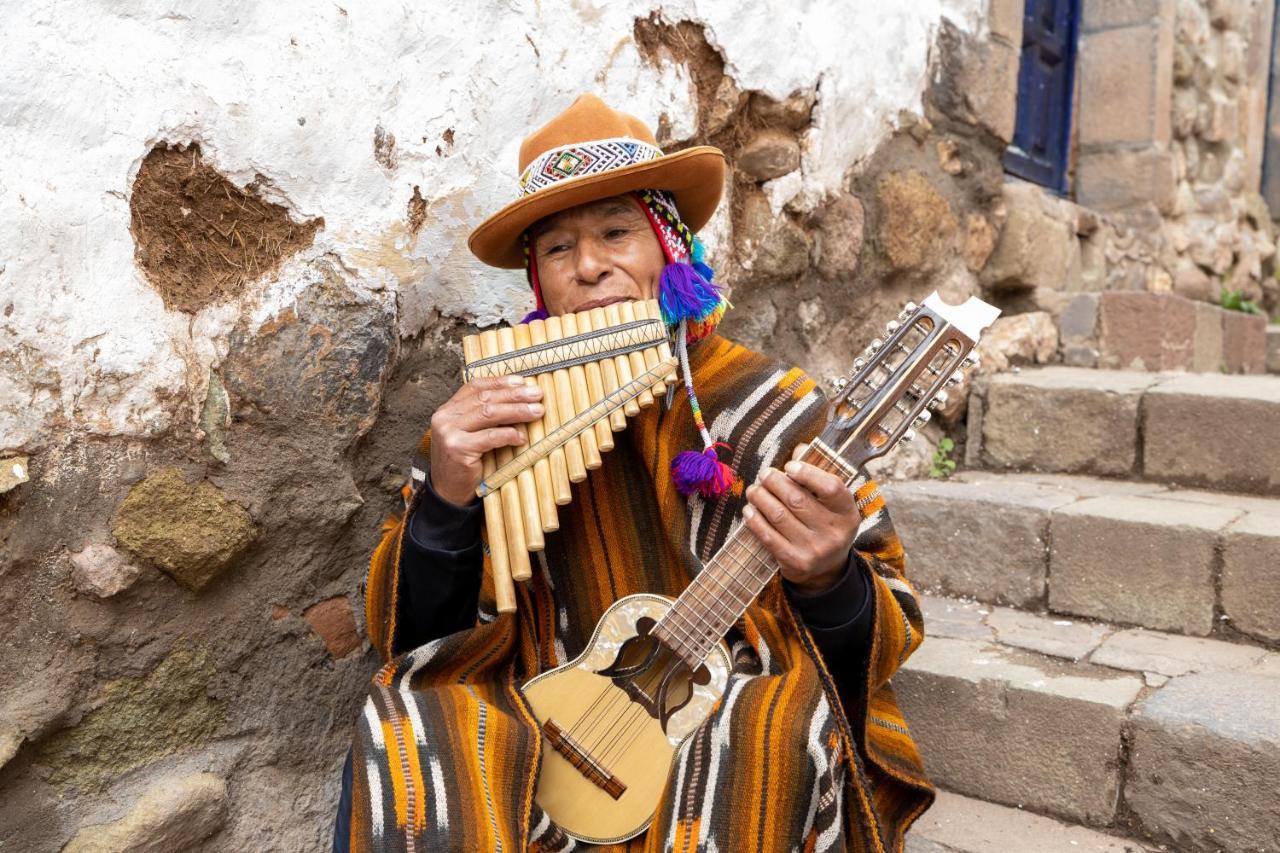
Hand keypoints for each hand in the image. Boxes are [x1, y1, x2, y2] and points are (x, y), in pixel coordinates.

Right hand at [428, 375, 543, 506]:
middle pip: (485, 398)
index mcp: (448, 409)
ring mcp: (449, 433)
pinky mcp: (458, 449)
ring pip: (488, 413)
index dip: (500, 382)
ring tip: (537, 412)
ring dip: (517, 411)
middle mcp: (444, 417)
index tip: (522, 381)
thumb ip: (484, 417)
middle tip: (537, 395)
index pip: (475, 387)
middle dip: (514, 395)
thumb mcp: (472, 434)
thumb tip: (520, 398)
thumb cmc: (466, 463)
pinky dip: (509, 435)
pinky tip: (522, 437)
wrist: (448, 493)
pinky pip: (490, 437)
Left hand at [742, 445, 858, 594]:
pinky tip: (749, 509)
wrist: (825, 570)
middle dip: (775, 482)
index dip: (807, 473)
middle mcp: (834, 532)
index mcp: (847, 513)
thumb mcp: (830, 503)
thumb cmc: (824, 524)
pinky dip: (755, 520)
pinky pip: (768, 536)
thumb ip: (816, 475)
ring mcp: (815, 550)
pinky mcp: (796, 562)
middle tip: (764, 474)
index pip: (830, 487)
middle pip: (797, 499)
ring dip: (761, 498)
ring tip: (754, 489)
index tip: (789, 467)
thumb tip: (799, 449)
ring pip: (779, 515)